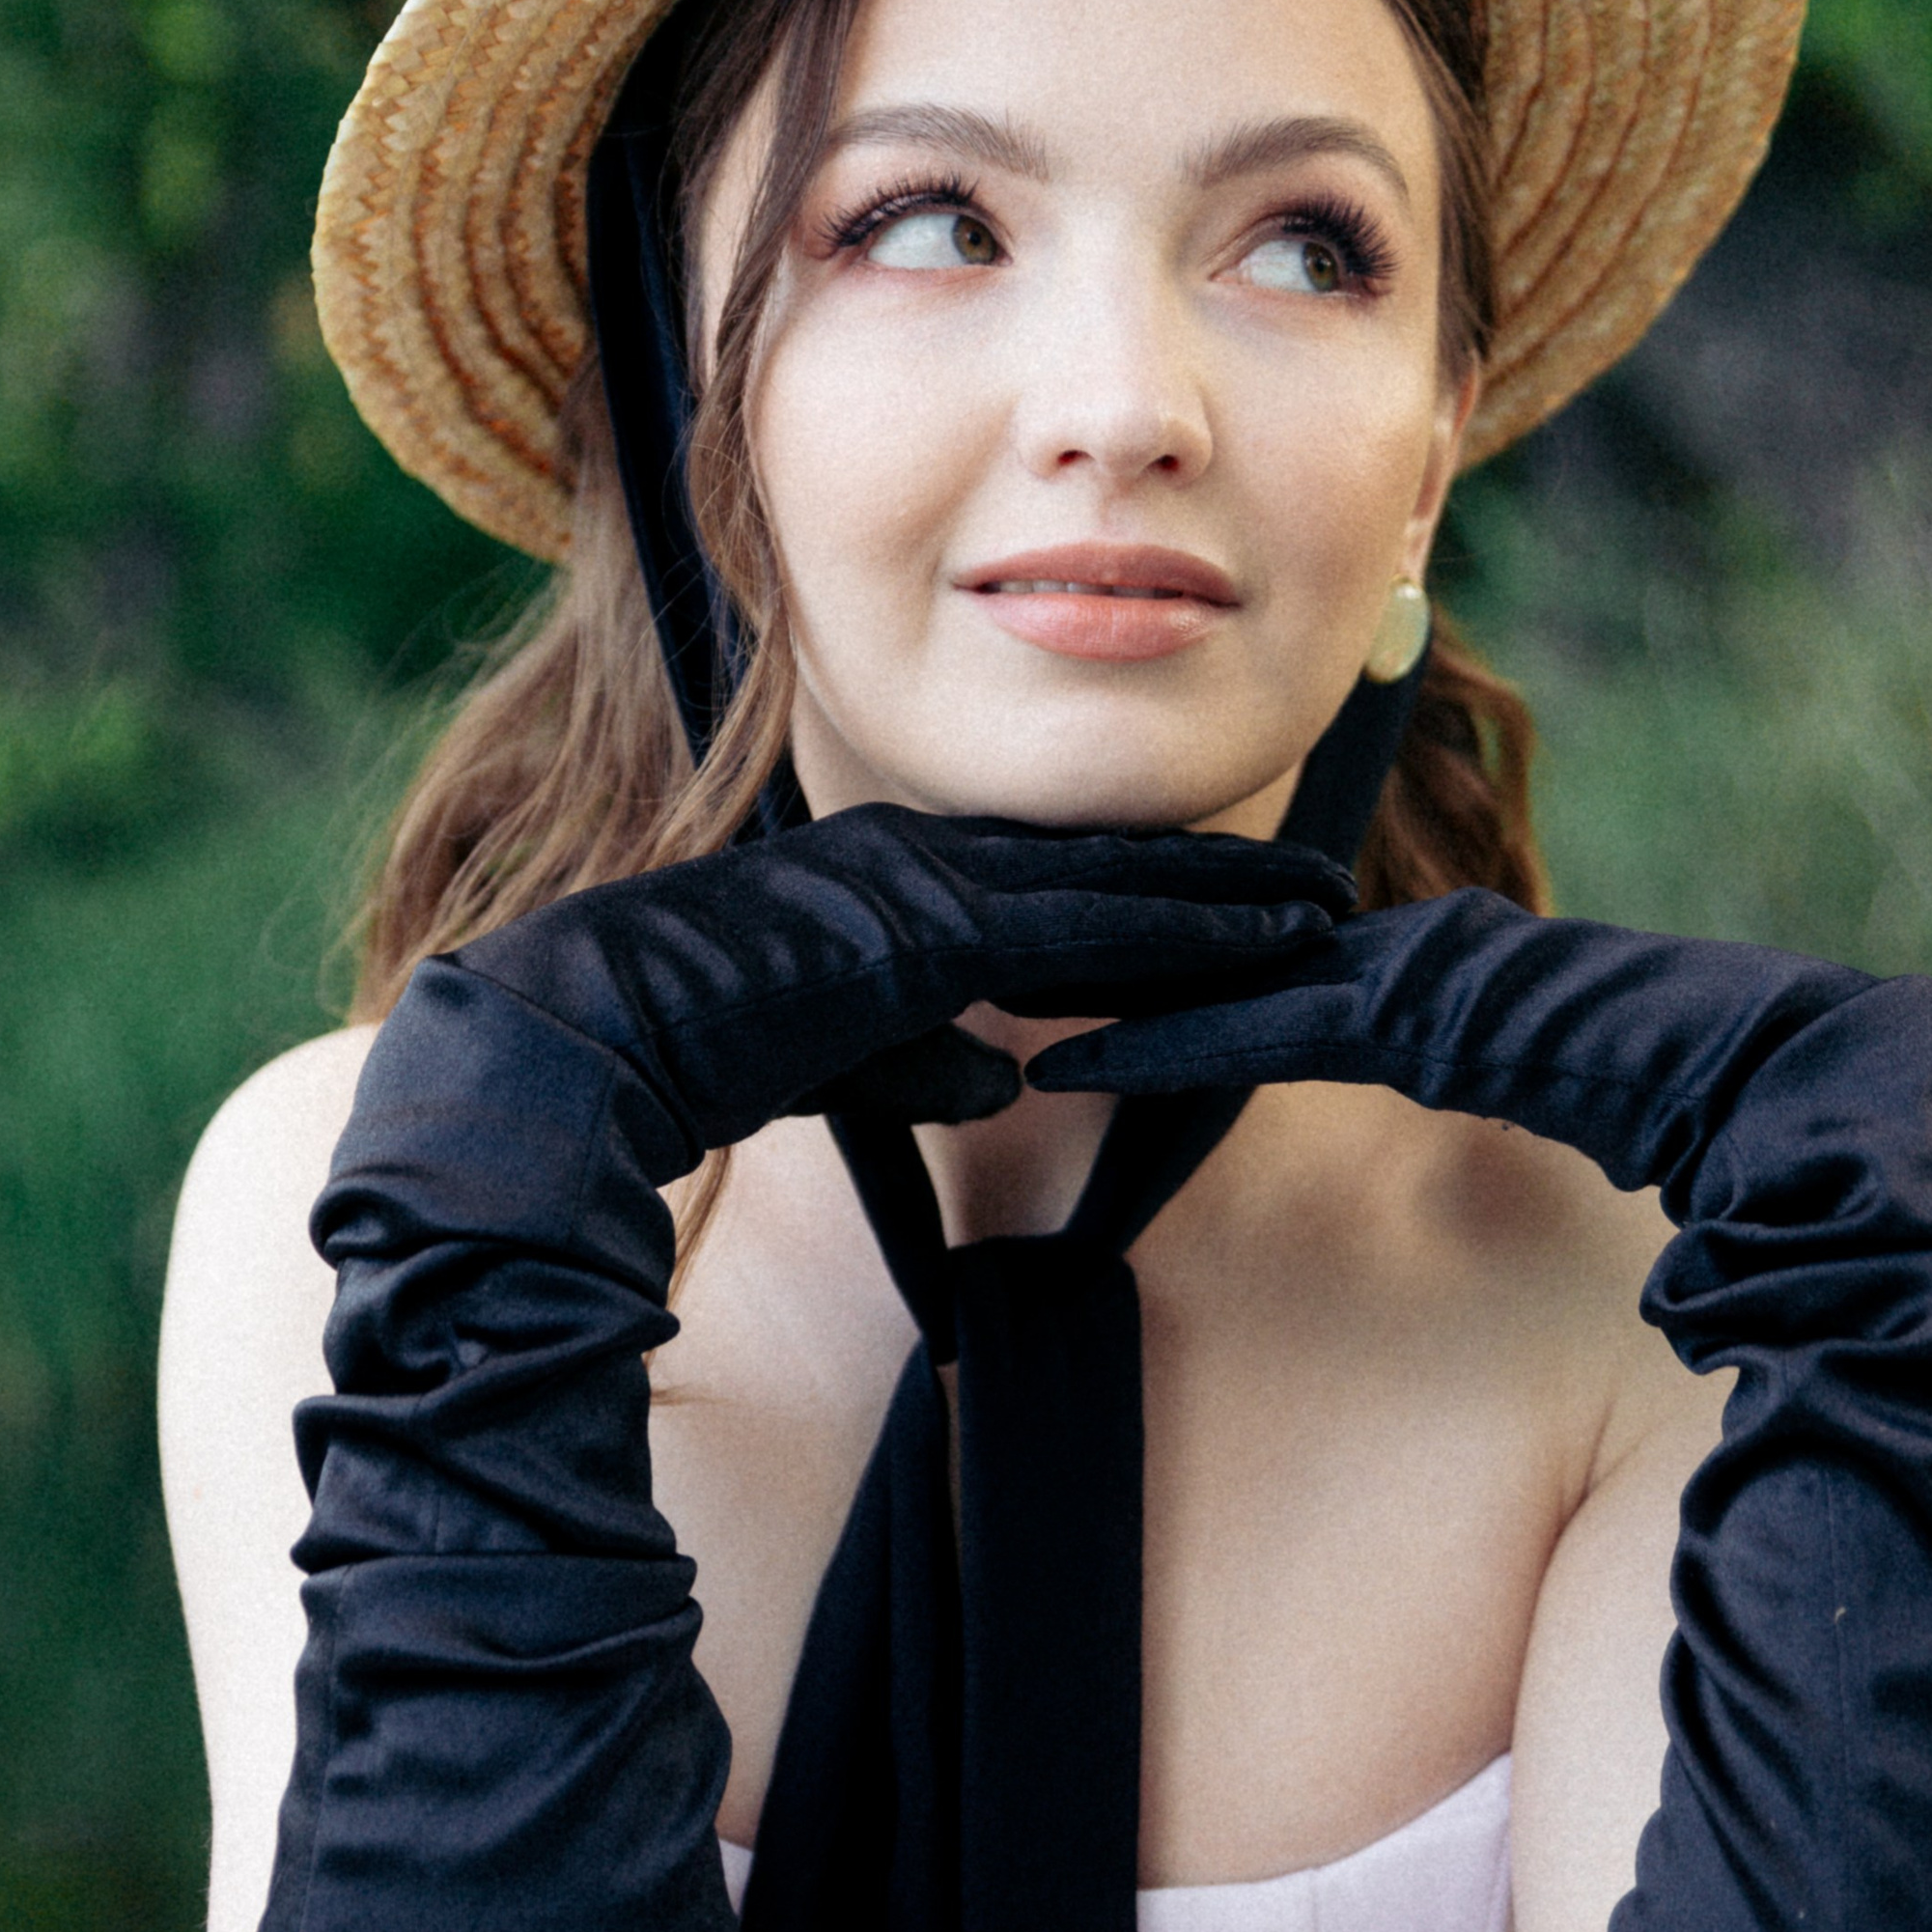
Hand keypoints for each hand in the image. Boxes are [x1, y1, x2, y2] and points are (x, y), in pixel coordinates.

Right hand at [454, 805, 1352, 1159]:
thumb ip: (923, 1058)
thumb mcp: (837, 1056)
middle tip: (1325, 886)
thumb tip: (1005, 1078)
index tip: (1245, 896)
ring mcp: (930, 878)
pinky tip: (1255, 943)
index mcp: (899, 875)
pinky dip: (1178, 930)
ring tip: (1324, 910)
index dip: (1158, 884)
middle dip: (1221, 878)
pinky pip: (1085, 926)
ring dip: (1227, 899)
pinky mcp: (932, 925)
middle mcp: (925, 853)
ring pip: (1115, 882)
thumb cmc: (698, 1046)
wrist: (606, 1029)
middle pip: (1107, 860)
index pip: (1055, 873)